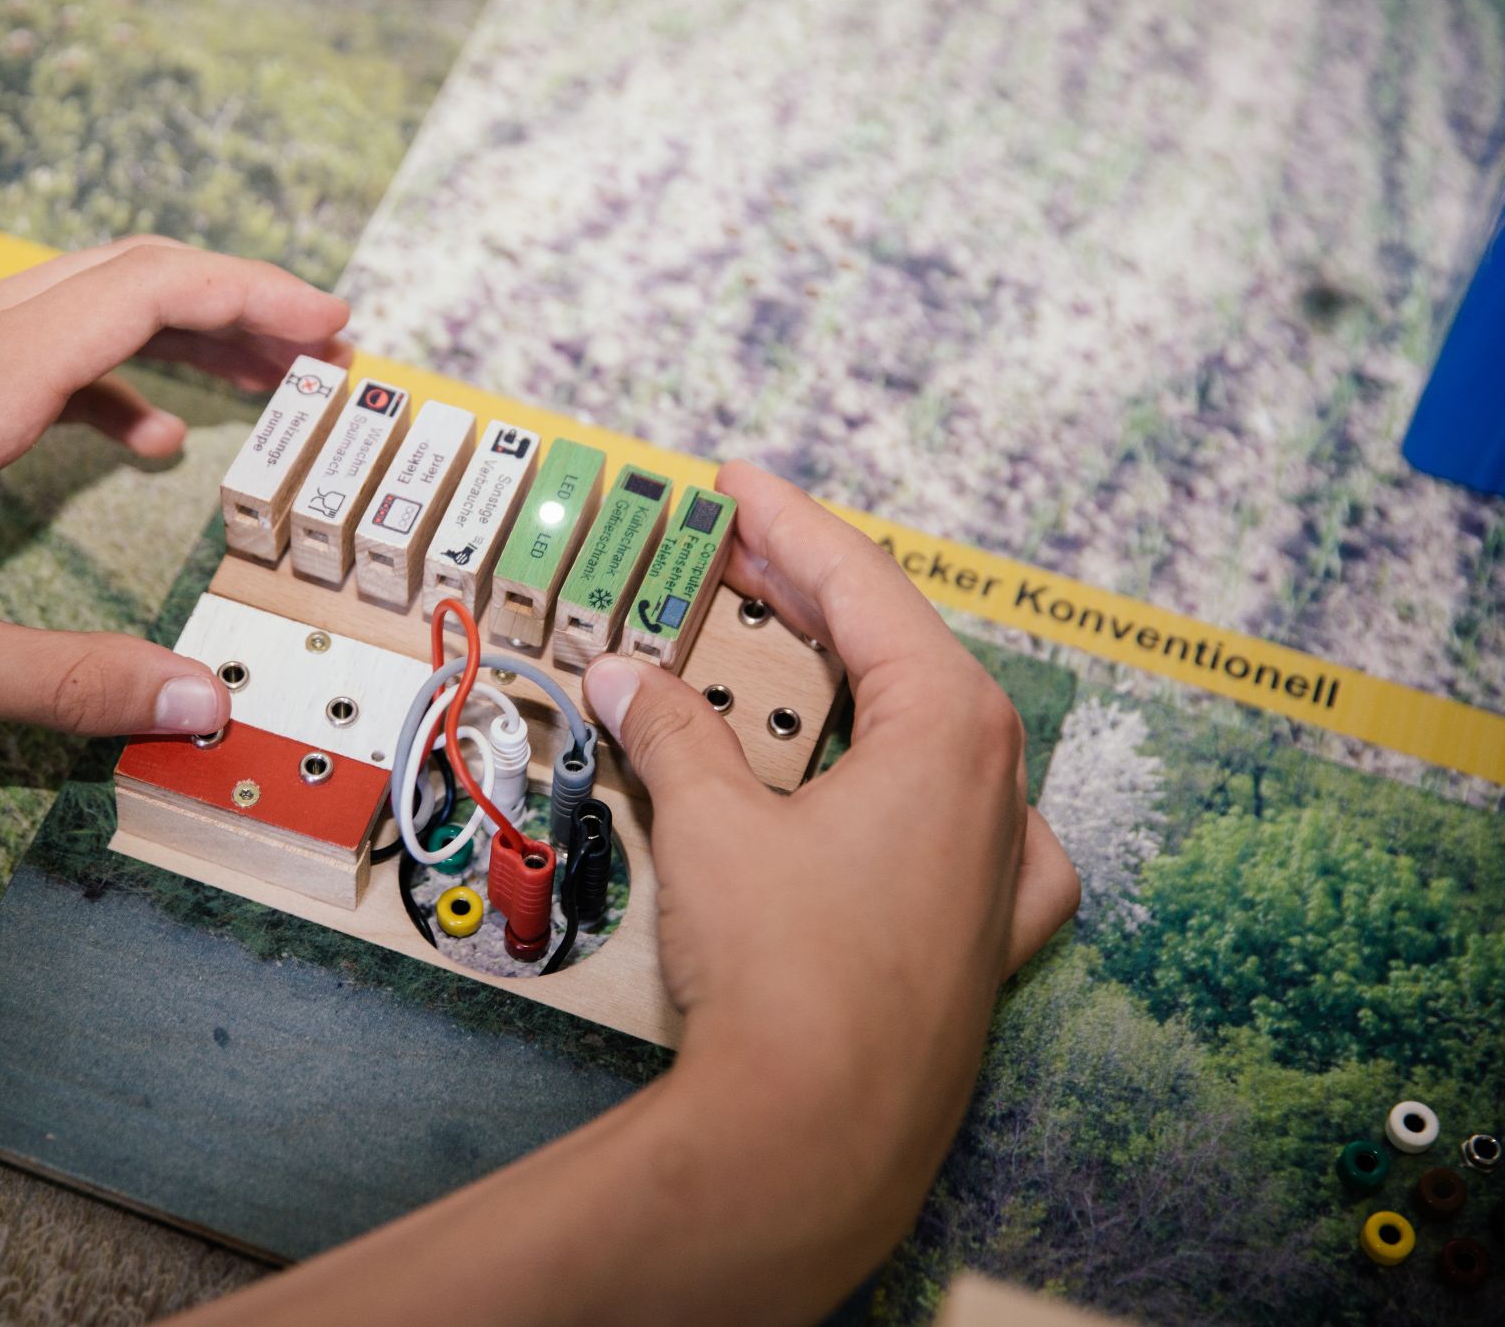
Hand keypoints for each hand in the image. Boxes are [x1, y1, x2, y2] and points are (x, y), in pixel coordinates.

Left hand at [0, 236, 348, 733]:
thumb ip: (73, 683)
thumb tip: (199, 699)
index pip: (144, 289)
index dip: (252, 296)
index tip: (330, 327)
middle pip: (128, 271)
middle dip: (239, 300)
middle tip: (326, 350)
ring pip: (85, 297)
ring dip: (183, 327)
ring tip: (267, 379)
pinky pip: (43, 342)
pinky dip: (117, 371)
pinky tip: (150, 436)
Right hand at [179, 461, 1076, 1326]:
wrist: (816, 1141)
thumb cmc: (783, 974)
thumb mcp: (711, 826)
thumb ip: (670, 733)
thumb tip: (623, 676)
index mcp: (952, 730)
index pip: (864, 588)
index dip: (789, 525)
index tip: (736, 482)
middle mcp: (998, 788)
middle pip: (899, 653)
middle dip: (812, 599)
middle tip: (733, 553)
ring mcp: (1002, 868)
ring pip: (928, 736)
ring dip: (849, 688)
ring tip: (781, 654)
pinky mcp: (981, 936)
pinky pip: (957, 830)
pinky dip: (903, 788)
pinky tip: (881, 793)